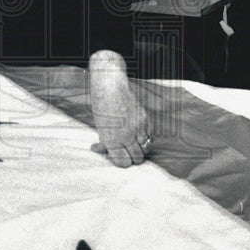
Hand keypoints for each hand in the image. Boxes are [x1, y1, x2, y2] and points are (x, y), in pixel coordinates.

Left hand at [88, 49, 151, 167]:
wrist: (111, 86)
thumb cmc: (101, 105)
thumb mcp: (99, 126)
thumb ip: (104, 141)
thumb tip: (99, 150)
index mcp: (111, 140)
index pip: (123, 162)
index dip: (122, 162)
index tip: (120, 157)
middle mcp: (126, 136)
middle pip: (137, 158)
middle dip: (133, 157)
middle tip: (128, 151)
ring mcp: (137, 127)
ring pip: (146, 148)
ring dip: (141, 148)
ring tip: (134, 142)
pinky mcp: (145, 119)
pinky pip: (150, 136)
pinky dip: (146, 137)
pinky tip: (138, 133)